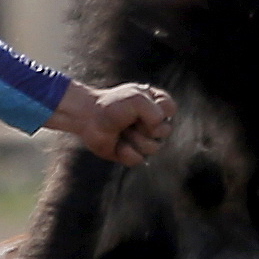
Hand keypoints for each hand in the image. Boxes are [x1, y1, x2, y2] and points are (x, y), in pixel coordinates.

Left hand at [50, 80, 177, 167]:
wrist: (88, 118)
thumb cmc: (111, 105)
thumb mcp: (136, 99)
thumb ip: (155, 111)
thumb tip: (159, 129)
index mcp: (156, 105)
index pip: (171, 109)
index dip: (158, 109)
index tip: (141, 103)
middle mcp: (153, 123)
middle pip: (165, 131)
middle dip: (144, 126)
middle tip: (128, 120)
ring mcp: (144, 140)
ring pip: (153, 148)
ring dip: (134, 138)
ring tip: (122, 131)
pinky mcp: (132, 154)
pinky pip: (139, 159)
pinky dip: (126, 151)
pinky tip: (117, 144)